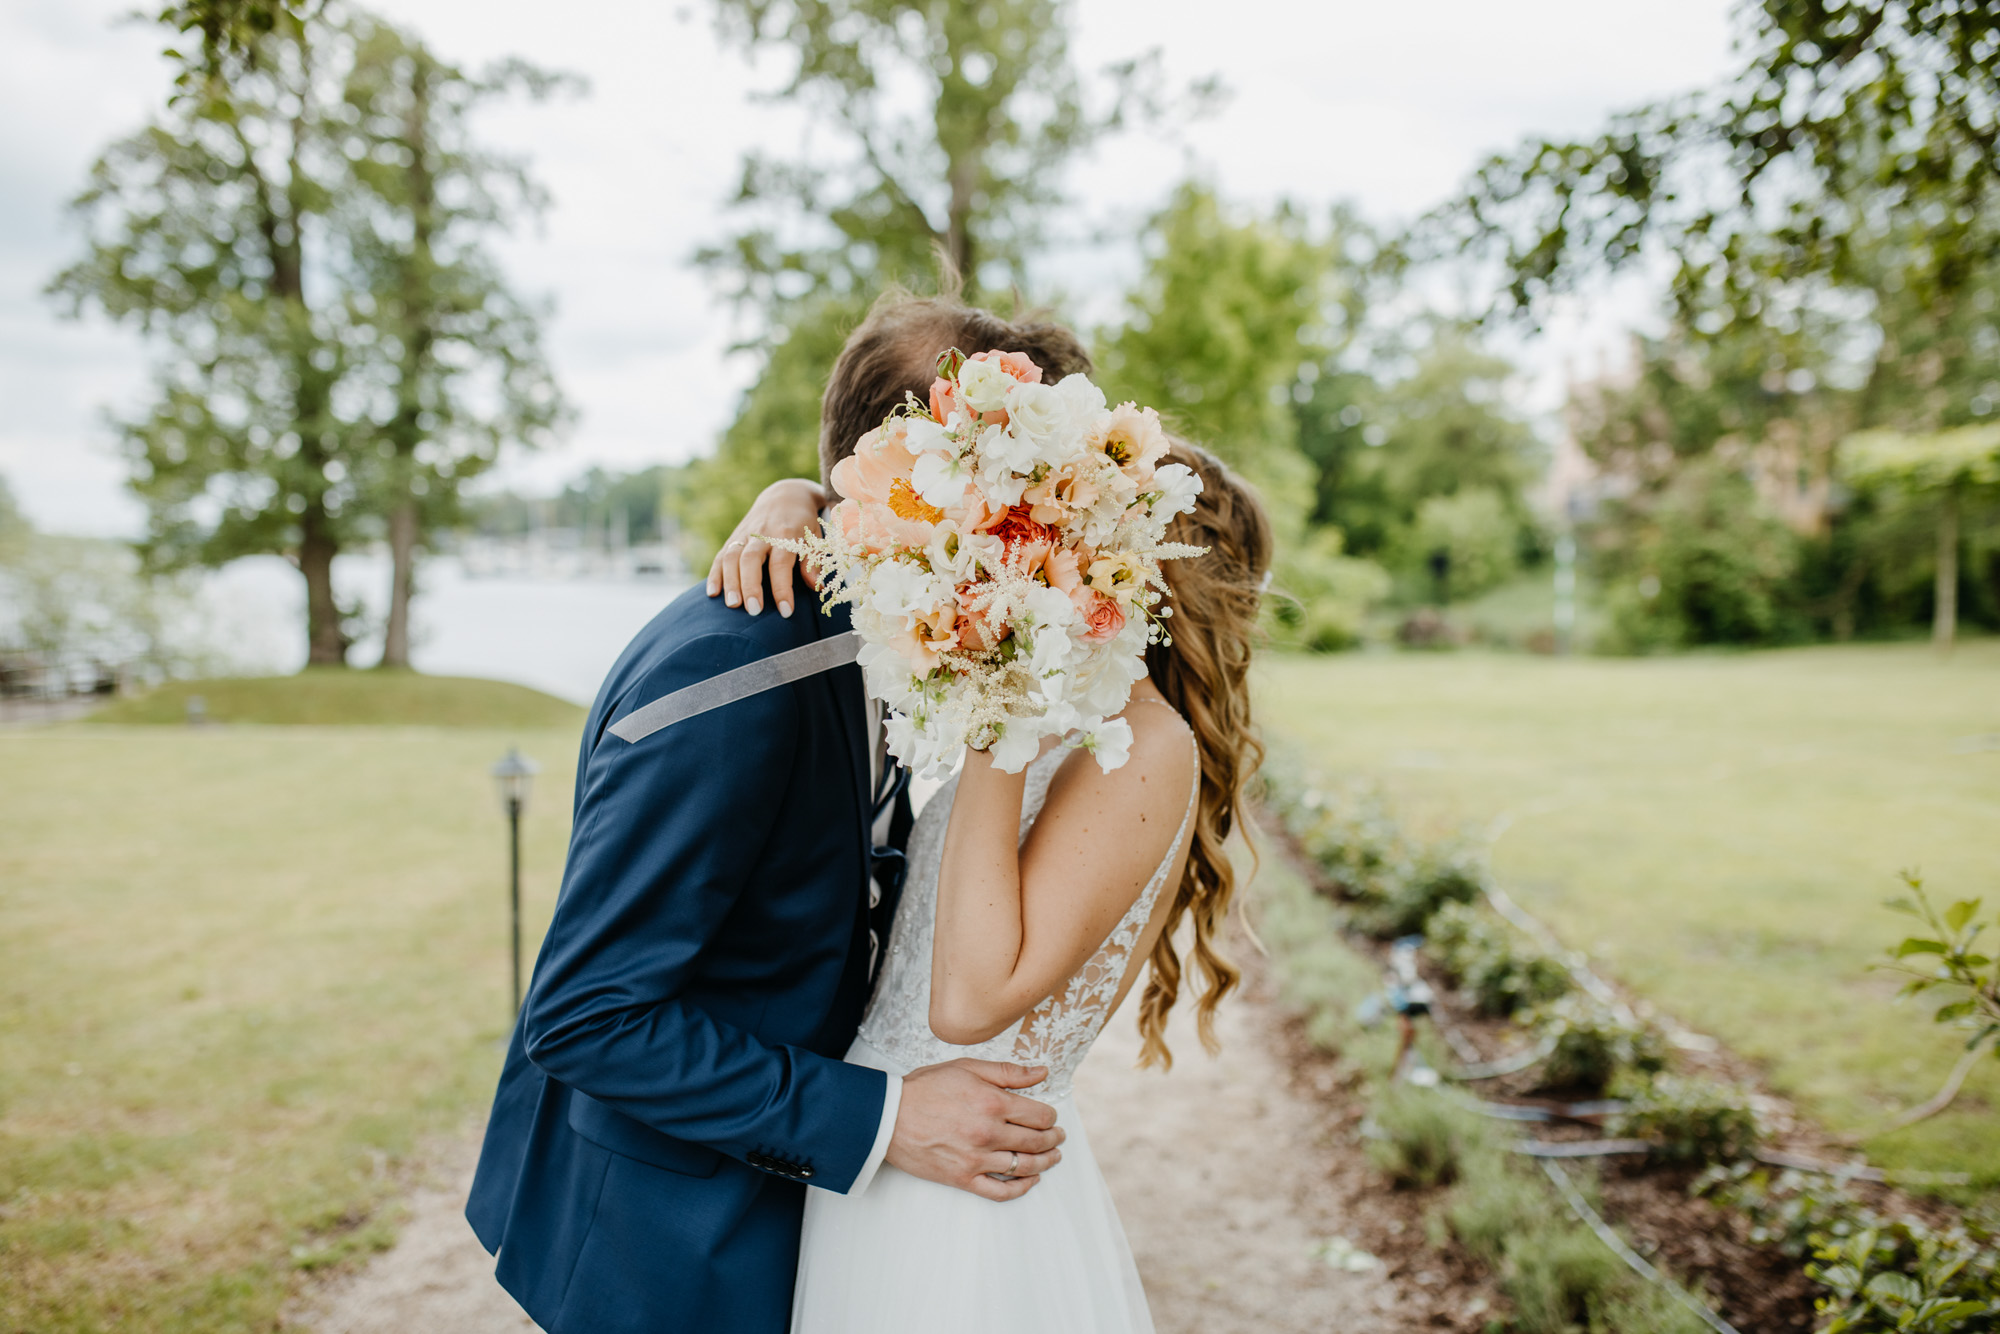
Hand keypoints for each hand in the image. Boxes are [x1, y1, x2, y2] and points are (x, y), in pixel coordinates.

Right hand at [705, 477, 826, 616]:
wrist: (785, 496)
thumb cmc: (803, 525)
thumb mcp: (814, 539)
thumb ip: (813, 563)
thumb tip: (816, 586)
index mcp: (786, 534)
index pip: (781, 563)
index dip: (783, 588)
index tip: (786, 611)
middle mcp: (763, 533)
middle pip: (751, 559)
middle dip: (750, 586)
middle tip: (753, 611)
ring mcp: (745, 534)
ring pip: (732, 556)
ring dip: (730, 581)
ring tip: (732, 605)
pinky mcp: (734, 537)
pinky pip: (721, 555)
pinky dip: (715, 574)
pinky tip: (712, 593)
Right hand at [885, 1058, 1064, 1202]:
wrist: (888, 1116)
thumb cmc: (925, 1088)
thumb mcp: (967, 1067)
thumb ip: (1008, 1072)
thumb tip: (1042, 1072)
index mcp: (993, 1102)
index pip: (1040, 1115)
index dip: (1051, 1116)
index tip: (1051, 1116)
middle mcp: (989, 1132)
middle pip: (1037, 1141)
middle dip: (1054, 1139)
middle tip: (1059, 1137)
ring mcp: (977, 1158)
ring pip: (1024, 1167)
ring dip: (1045, 1163)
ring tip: (1052, 1157)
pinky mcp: (963, 1178)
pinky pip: (1000, 1191)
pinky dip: (1020, 1189)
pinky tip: (1030, 1181)